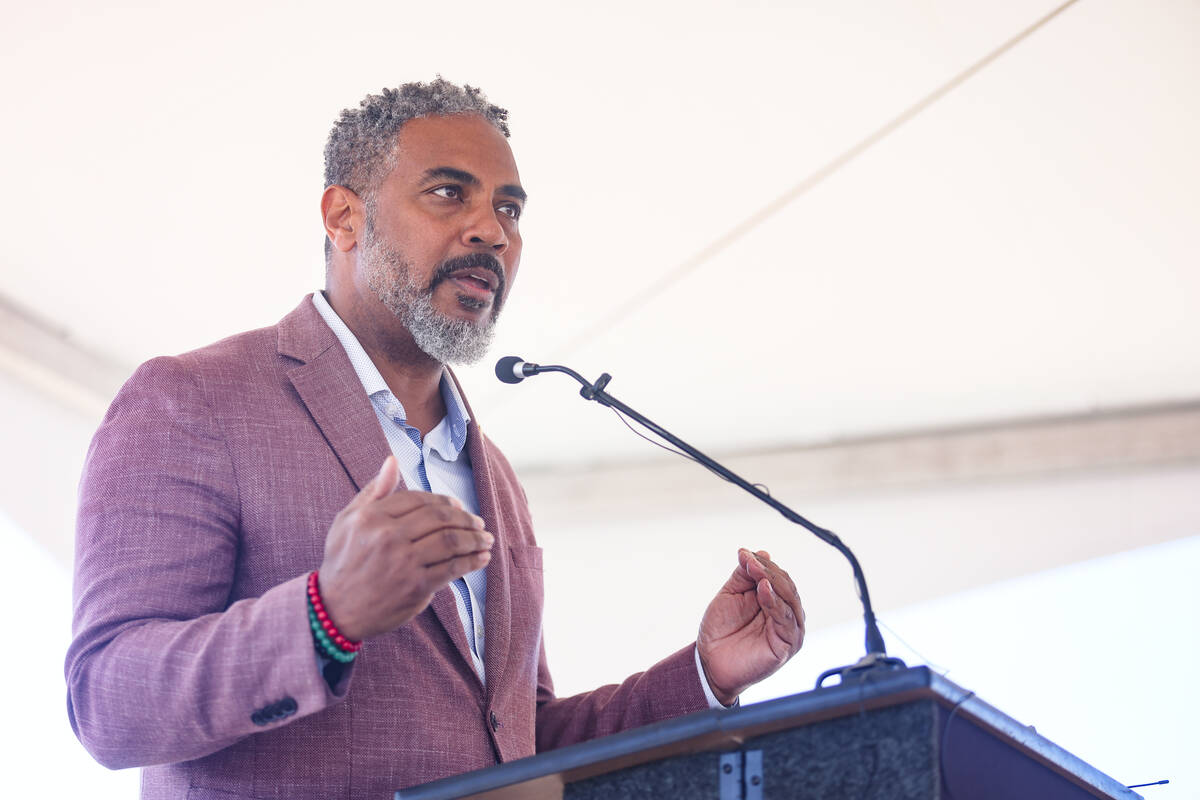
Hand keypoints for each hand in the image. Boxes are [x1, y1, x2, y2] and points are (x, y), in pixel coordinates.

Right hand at [317, 456, 493, 640]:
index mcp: (372, 516)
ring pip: (451, 541)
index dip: (444, 500)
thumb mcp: (347, 521)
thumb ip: (374, 491)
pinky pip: (452, 568)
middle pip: (440, 517)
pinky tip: (482, 558)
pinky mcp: (416, 587)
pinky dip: (472, 561)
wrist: (334, 611)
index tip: (458, 504)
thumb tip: (392, 460)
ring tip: (486, 538)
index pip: (420, 499)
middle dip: (465, 518)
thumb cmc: (342, 563)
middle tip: (479, 522)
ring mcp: (403, 562)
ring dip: (475, 538)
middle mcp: (388, 536)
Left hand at [697, 549, 804, 704]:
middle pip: (786, 584)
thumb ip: (744, 575)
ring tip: (756, 571)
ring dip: (773, 582)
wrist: (710, 661)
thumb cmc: (721, 630)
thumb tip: (759, 551)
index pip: (777, 575)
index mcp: (774, 600)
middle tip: (750, 561)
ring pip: (789, 599)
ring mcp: (789, 628)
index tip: (744, 554)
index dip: (762, 563)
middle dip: (767, 570)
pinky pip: (786, 620)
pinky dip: (775, 602)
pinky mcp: (788, 644)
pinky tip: (763, 590)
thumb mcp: (730, 594)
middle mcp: (785, 613)